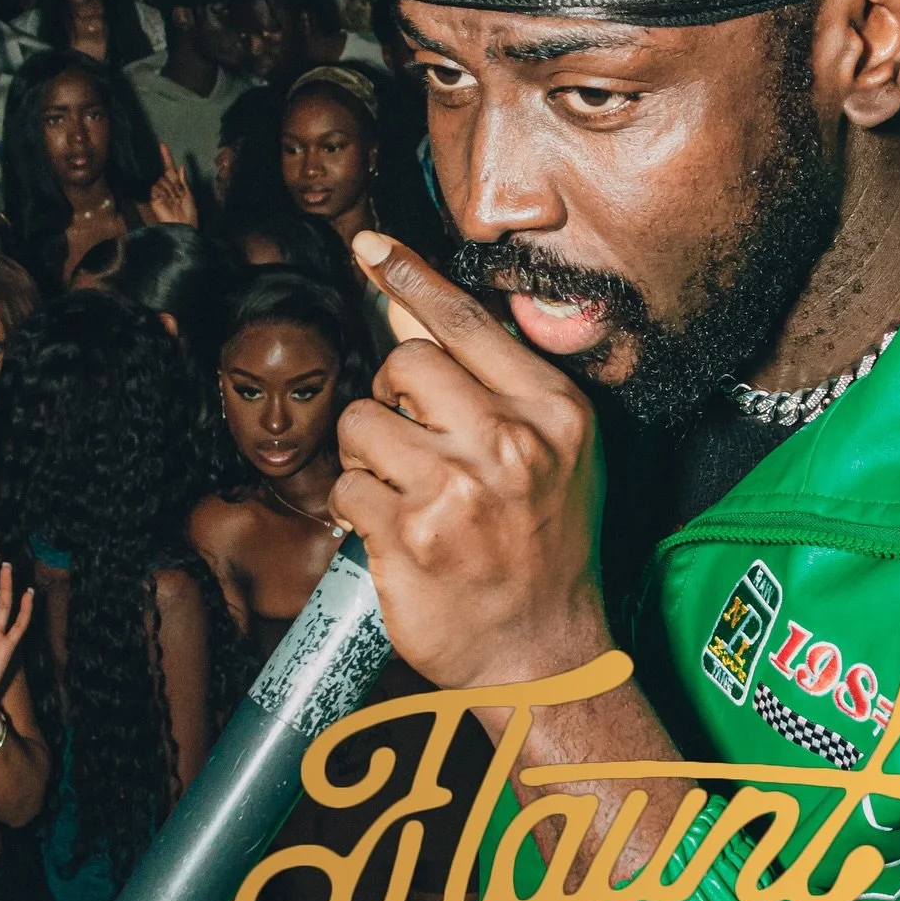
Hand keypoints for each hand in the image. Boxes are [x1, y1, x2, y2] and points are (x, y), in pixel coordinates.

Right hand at [148, 144, 197, 225]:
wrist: (183, 225)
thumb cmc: (189, 213)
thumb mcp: (189, 195)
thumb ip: (183, 180)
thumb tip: (181, 165)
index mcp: (177, 184)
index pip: (170, 167)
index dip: (166, 157)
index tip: (162, 144)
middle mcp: (166, 186)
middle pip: (165, 173)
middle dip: (172, 181)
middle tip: (177, 195)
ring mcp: (159, 192)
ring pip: (160, 180)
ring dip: (168, 189)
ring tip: (173, 201)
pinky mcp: (153, 198)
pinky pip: (155, 189)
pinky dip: (160, 192)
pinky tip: (165, 199)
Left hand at [330, 233, 612, 689]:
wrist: (545, 654)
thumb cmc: (546, 546)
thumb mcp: (549, 449)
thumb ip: (487, 376)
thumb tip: (407, 302)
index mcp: (553, 412)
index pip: (468, 324)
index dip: (412, 278)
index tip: (370, 246)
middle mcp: (510, 442)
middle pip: (405, 363)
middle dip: (395, 398)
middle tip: (418, 444)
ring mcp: (458, 491)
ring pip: (362, 422)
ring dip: (369, 456)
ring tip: (406, 492)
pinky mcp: (410, 537)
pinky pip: (346, 489)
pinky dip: (357, 510)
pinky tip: (394, 533)